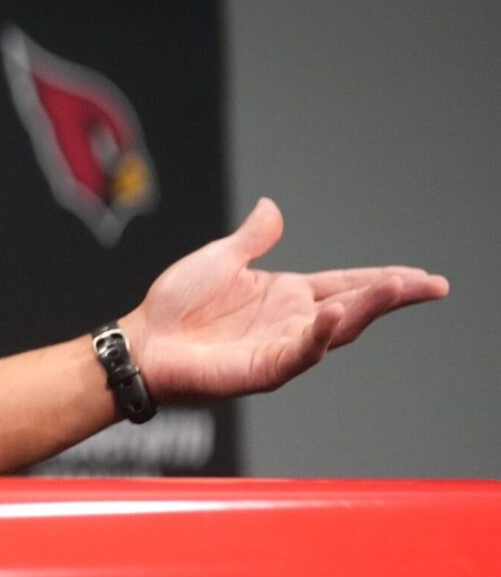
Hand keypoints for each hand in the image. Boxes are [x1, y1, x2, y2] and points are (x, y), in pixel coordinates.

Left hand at [122, 198, 448, 402]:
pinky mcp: (264, 368)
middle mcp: (292, 321)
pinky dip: (318, 335)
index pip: (346, 284)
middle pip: (355, 307)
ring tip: (396, 288)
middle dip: (393, 295)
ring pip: (336, 329)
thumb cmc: (177, 305)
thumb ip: (253, 238)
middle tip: (432, 285)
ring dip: (367, 309)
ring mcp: (282, 346)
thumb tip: (273, 208)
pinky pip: (299, 352)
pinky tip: (335, 316)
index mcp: (286, 294)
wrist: (143, 341)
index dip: (383, 279)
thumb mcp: (220, 259)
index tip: (421, 276)